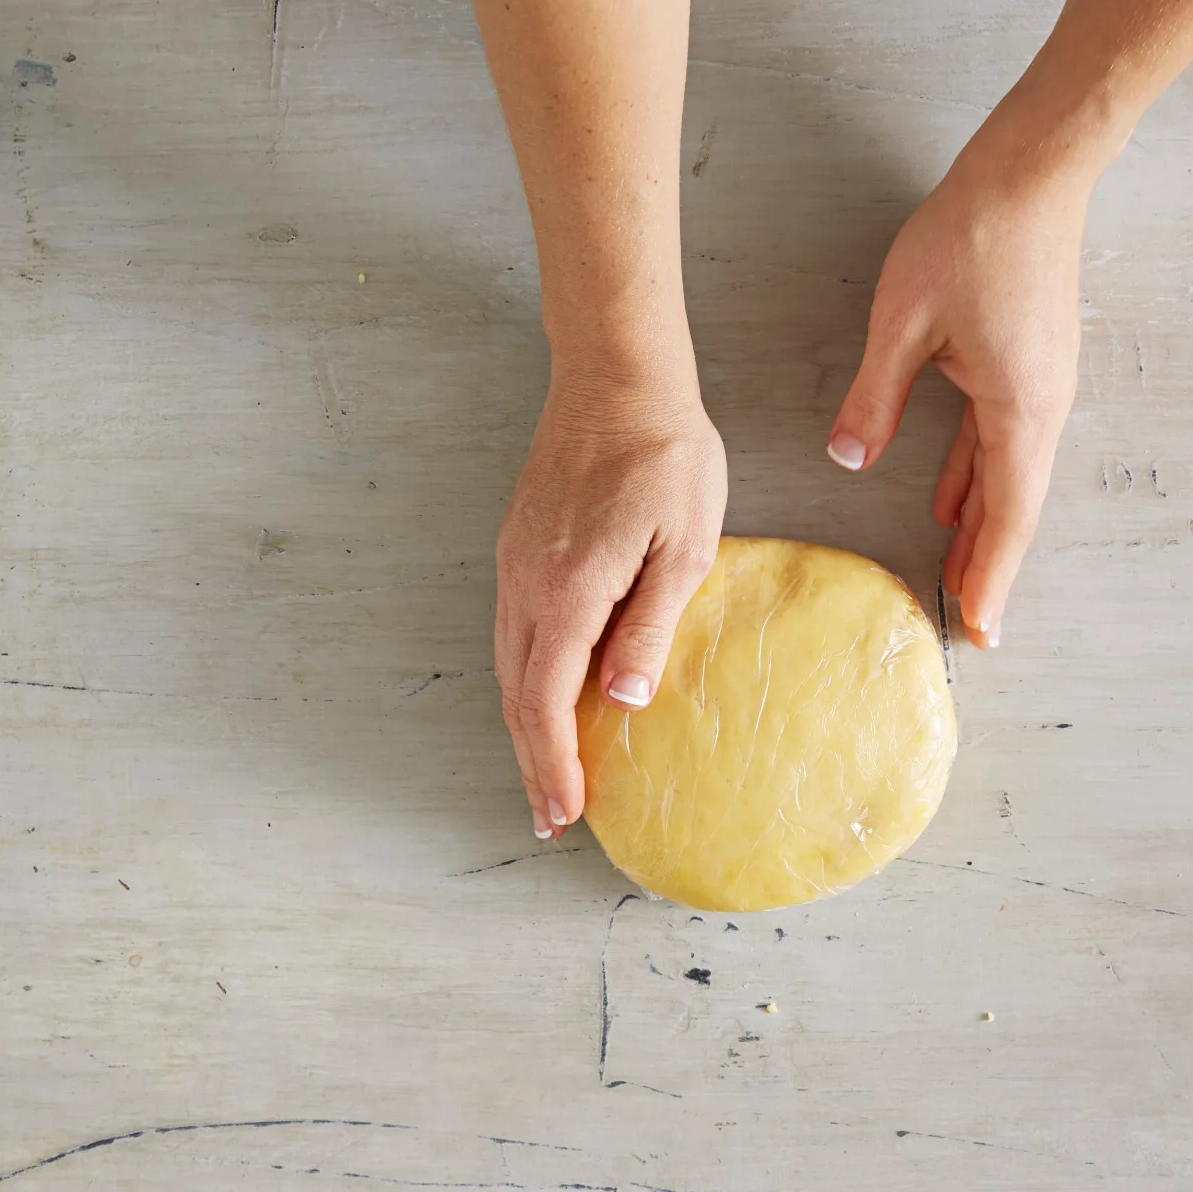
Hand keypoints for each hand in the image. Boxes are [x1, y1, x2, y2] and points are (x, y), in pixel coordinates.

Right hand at [495, 350, 727, 839]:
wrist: (617, 375)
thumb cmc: (666, 454)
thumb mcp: (684, 544)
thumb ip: (649, 626)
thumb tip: (620, 702)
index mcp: (570, 590)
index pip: (545, 701)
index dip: (552, 763)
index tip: (564, 812)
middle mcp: (526, 583)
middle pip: (516, 694)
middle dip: (533, 761)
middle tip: (551, 816)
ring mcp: (515, 562)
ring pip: (508, 664)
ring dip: (524, 724)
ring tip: (546, 771)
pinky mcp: (518, 544)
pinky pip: (512, 630)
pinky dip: (523, 678)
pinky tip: (544, 693)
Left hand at [826, 156, 1089, 649]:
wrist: (1032, 171)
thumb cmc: (972, 238)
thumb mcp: (904, 323)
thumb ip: (874, 399)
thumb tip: (849, 459)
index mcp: (1019, 408)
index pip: (1007, 516)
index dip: (994, 576)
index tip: (984, 630)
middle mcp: (1041, 408)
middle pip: (1014, 507)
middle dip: (989, 565)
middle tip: (971, 622)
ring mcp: (1039, 386)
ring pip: (1008, 475)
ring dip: (982, 525)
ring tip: (956, 573)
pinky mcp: (1027, 364)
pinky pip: (1000, 439)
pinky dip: (975, 476)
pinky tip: (948, 500)